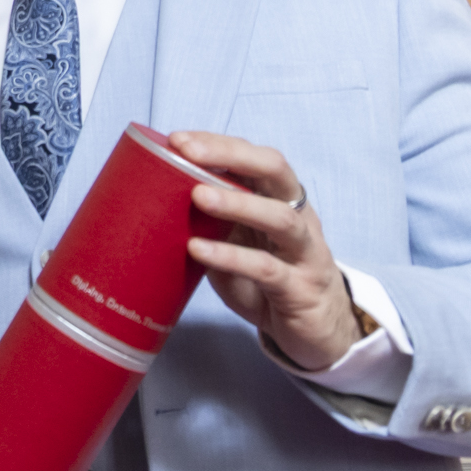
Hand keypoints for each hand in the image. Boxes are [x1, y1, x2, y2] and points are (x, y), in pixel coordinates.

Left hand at [166, 131, 364, 372]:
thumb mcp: (240, 243)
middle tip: (187, 151)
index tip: (178, 139)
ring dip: (237, 203)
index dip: (220, 144)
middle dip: (230, 155)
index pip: (255, 157)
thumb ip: (213, 221)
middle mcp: (300, 217)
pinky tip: (199, 250)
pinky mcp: (301, 289)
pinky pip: (267, 268)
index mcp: (282, 199)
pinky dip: (231, 257)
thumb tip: (153, 200)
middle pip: (275, 171)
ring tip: (196, 196)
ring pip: (280, 218)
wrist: (317, 331)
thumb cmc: (269, 279)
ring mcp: (305, 253)